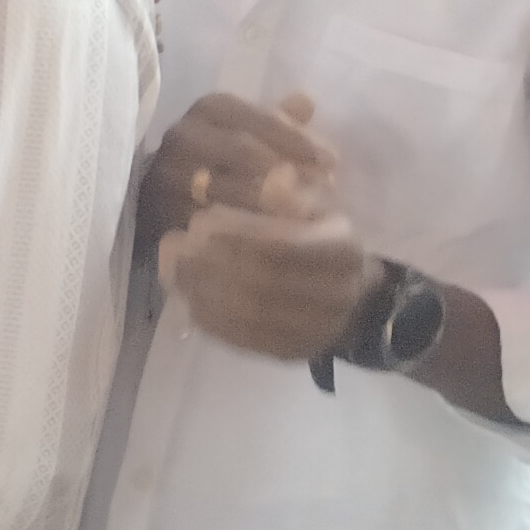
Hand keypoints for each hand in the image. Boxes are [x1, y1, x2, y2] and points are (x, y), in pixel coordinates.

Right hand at [138, 92, 337, 242]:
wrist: (172, 195)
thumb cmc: (228, 158)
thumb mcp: (254, 132)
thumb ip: (280, 122)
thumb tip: (305, 103)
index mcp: (210, 109)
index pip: (256, 119)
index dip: (296, 140)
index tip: (331, 162)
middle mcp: (181, 136)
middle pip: (241, 150)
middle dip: (285, 172)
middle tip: (321, 194)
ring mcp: (165, 175)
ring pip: (222, 189)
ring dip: (266, 204)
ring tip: (302, 217)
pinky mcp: (159, 213)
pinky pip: (205, 224)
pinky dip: (238, 232)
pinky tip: (268, 239)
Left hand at [160, 204, 374, 363]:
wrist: (356, 302)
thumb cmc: (327, 243)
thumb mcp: (322, 210)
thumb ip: (294, 195)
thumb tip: (274, 177)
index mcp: (343, 253)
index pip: (283, 246)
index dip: (237, 233)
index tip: (202, 219)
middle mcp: (334, 295)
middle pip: (260, 281)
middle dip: (211, 260)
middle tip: (178, 242)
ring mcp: (312, 329)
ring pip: (246, 312)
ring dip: (200, 287)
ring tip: (173, 264)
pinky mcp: (288, 352)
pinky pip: (240, 337)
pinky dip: (206, 313)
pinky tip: (185, 292)